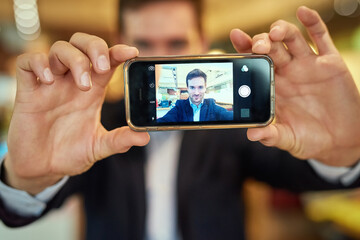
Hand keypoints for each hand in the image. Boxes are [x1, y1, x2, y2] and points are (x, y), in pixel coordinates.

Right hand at [5, 33, 149, 193]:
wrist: (43, 169)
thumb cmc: (70, 153)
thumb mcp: (98, 147)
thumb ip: (120, 140)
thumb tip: (144, 137)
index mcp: (93, 91)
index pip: (107, 62)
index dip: (118, 52)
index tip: (131, 52)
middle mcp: (72, 82)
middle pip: (83, 44)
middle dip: (95, 47)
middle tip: (102, 67)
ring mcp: (51, 84)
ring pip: (60, 49)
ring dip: (74, 59)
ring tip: (82, 85)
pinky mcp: (28, 91)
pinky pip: (28, 62)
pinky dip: (39, 64)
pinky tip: (48, 80)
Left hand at [230, 6, 359, 165]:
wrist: (340, 140)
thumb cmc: (310, 139)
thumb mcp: (290, 139)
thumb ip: (272, 136)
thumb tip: (252, 135)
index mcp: (273, 87)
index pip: (255, 63)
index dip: (244, 50)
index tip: (234, 39)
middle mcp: (288, 72)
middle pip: (271, 48)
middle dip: (262, 42)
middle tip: (258, 46)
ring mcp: (308, 66)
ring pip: (292, 39)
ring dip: (282, 30)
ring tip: (275, 33)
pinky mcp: (330, 63)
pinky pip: (321, 38)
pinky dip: (313, 23)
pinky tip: (303, 12)